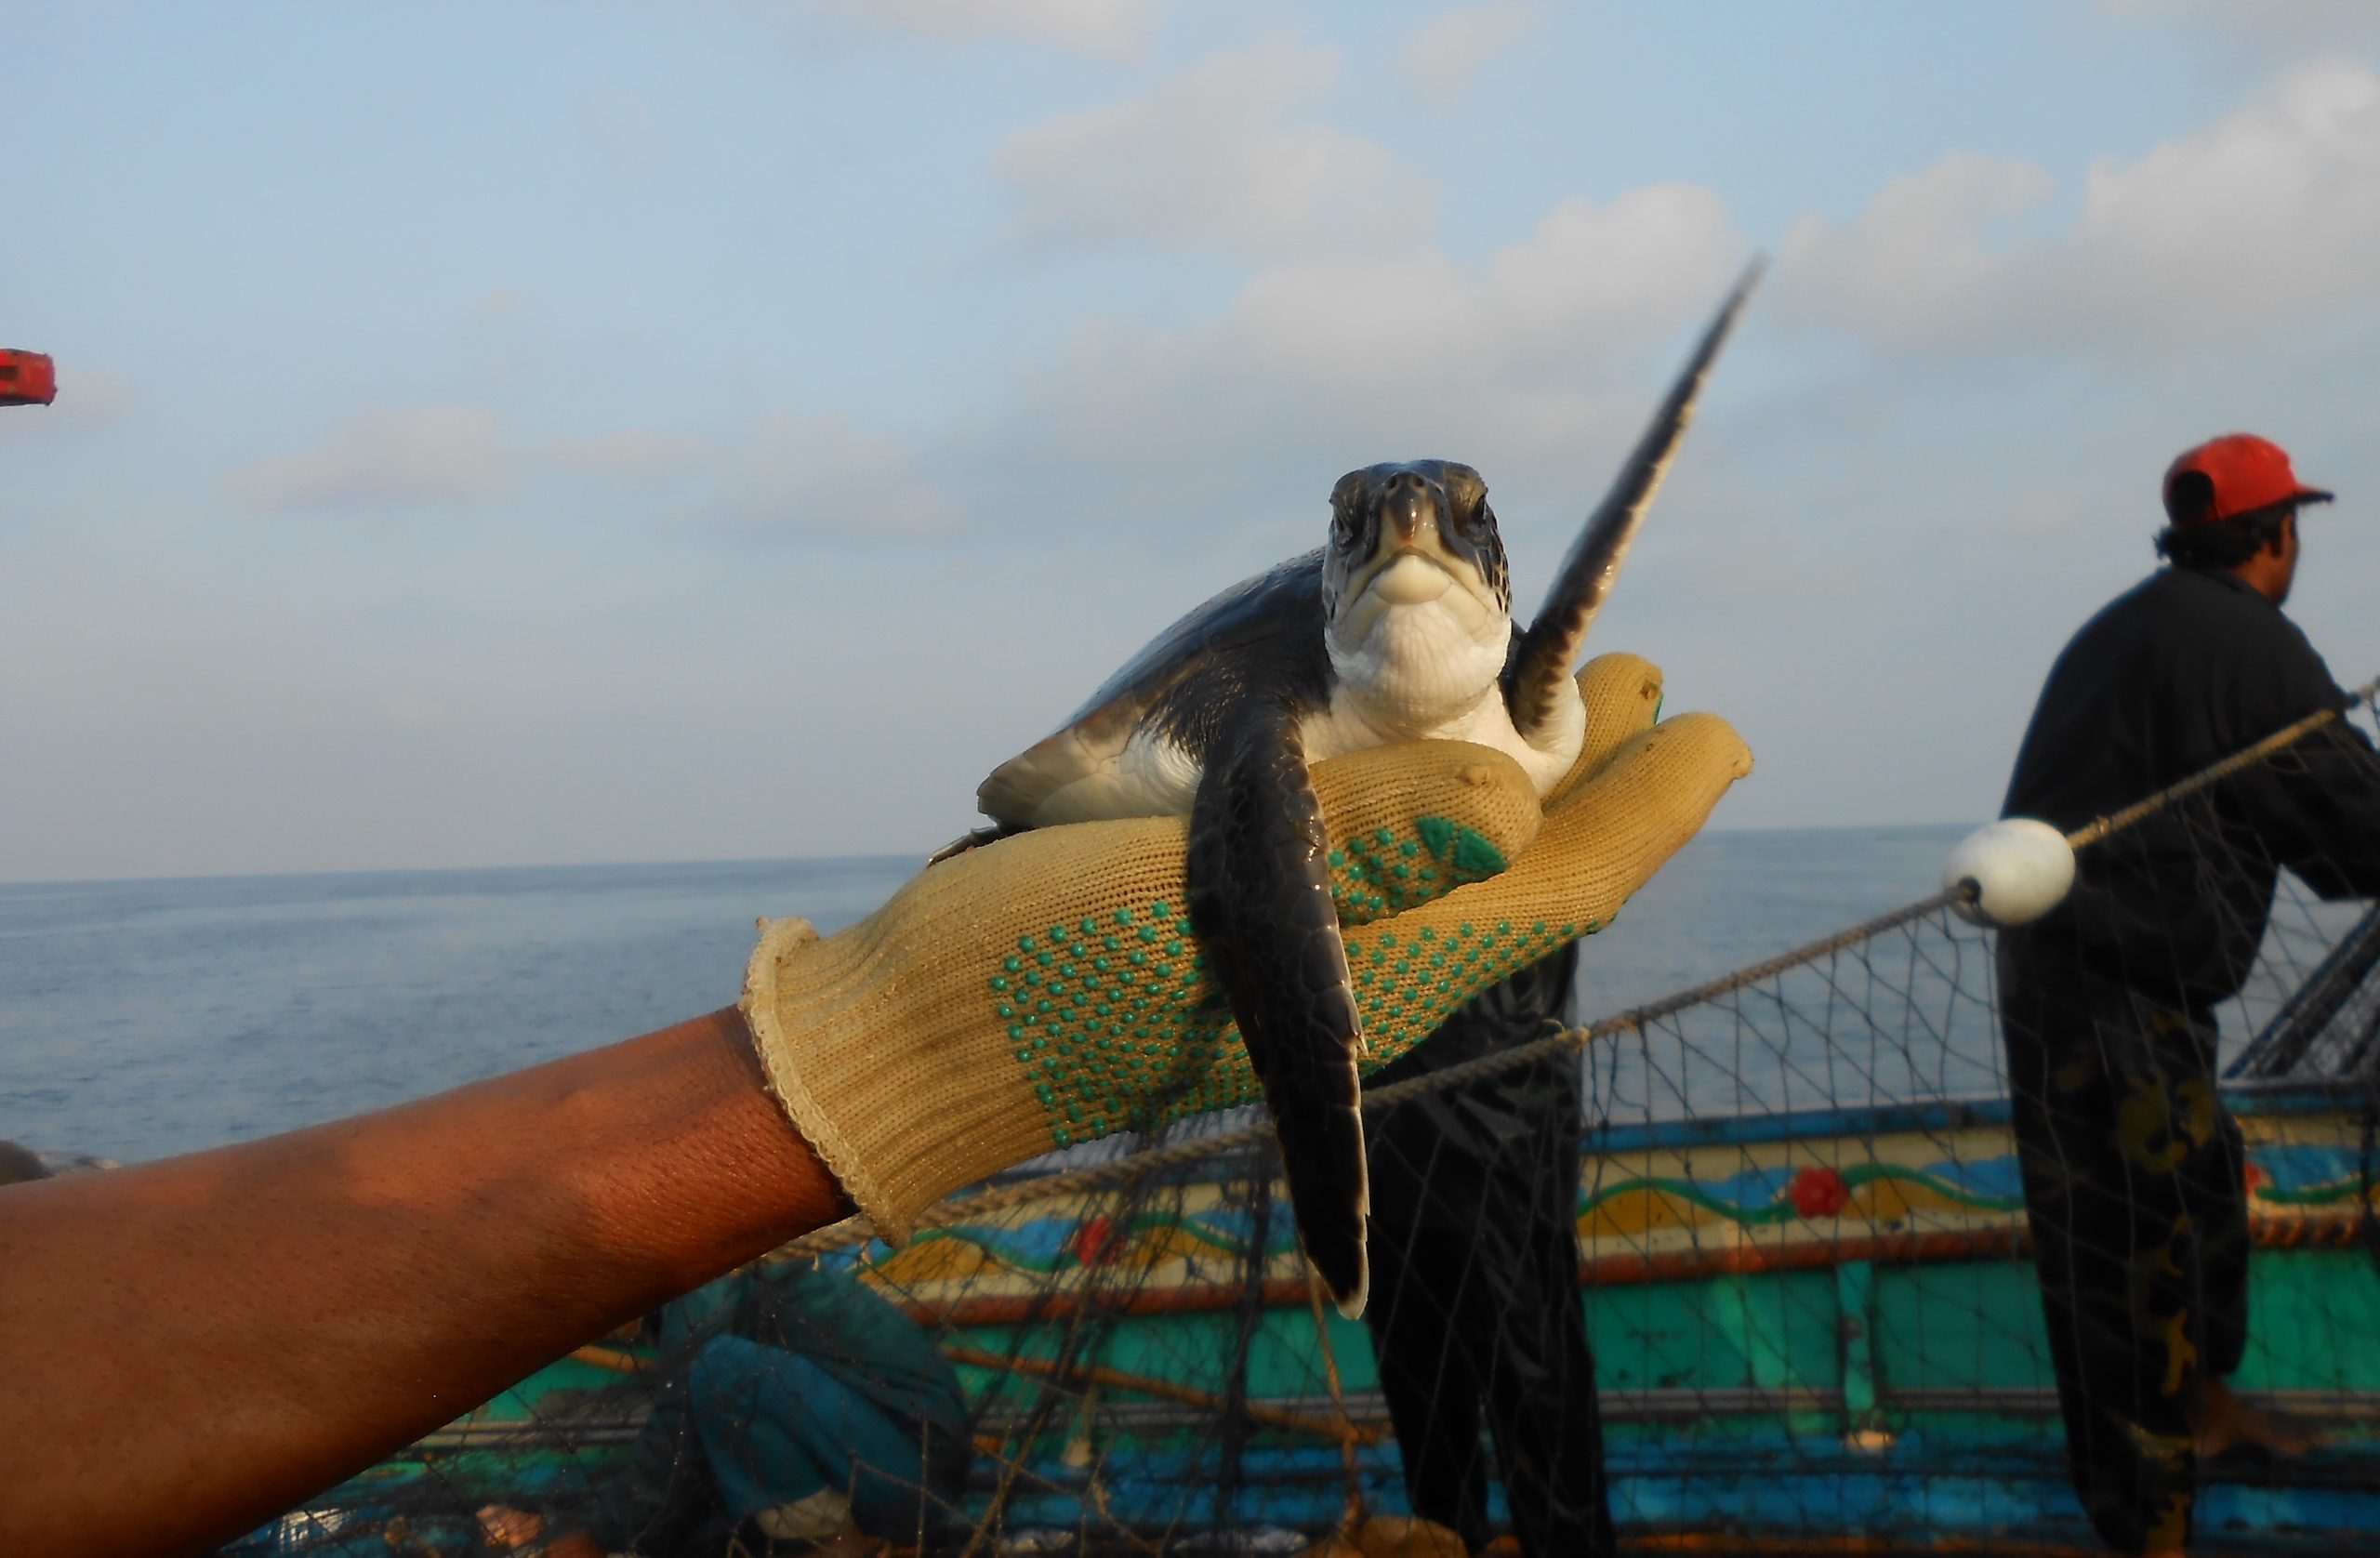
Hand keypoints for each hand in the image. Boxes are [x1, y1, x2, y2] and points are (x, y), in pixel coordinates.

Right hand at [742, 653, 1747, 1241]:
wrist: (905, 1036)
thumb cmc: (1030, 969)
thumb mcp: (1185, 891)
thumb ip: (1352, 845)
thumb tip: (1519, 802)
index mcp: (1375, 963)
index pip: (1560, 883)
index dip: (1653, 804)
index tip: (1715, 725)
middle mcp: (1365, 963)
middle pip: (1523, 866)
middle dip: (1598, 776)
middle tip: (1638, 676)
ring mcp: (1308, 955)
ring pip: (1454, 859)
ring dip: (1519, 777)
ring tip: (1551, 694)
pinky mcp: (1244, 931)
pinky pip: (1377, 857)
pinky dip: (1423, 790)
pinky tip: (1403, 748)